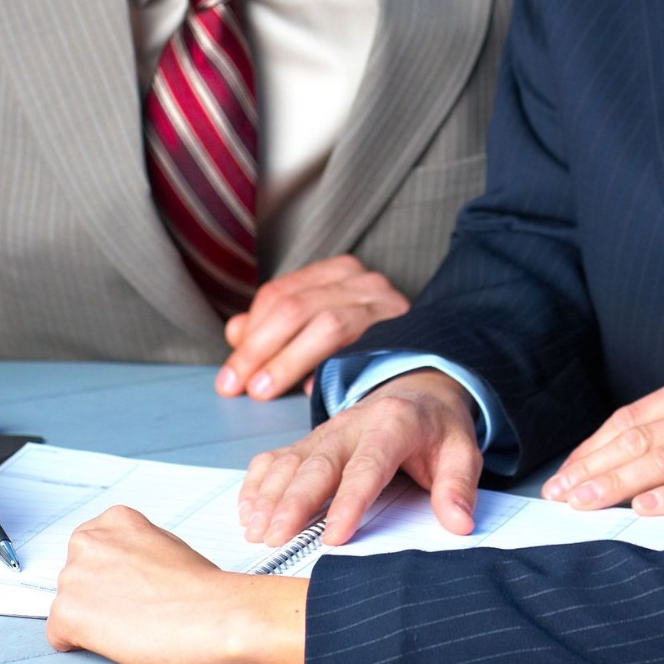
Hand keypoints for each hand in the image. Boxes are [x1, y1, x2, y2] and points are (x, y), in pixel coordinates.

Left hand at [47, 506, 304, 663]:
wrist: (216, 615)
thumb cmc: (203, 590)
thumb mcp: (167, 547)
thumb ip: (135, 551)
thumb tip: (121, 572)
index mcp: (115, 520)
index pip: (91, 551)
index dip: (111, 577)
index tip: (130, 590)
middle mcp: (88, 541)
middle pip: (77, 578)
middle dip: (98, 597)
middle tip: (134, 612)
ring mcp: (74, 575)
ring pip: (69, 606)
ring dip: (92, 621)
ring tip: (132, 628)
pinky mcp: (68, 611)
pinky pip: (58, 636)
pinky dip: (80, 645)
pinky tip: (115, 642)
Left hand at [215, 255, 409, 399]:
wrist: (432, 358)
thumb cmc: (365, 348)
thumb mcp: (314, 330)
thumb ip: (274, 330)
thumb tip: (235, 332)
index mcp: (336, 273)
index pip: (281, 294)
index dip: (250, 334)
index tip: (230, 374)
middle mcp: (363, 280)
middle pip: (297, 306)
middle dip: (259, 350)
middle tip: (236, 385)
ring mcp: (386, 302)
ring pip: (326, 324)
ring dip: (286, 361)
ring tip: (262, 390)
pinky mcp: (404, 330)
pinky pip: (360, 346)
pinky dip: (329, 368)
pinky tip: (309, 391)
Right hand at [237, 369, 480, 546]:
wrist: (417, 393)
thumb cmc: (437, 430)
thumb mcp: (462, 451)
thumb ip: (459, 486)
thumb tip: (459, 523)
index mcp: (393, 424)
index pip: (367, 466)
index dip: (349, 502)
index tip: (334, 538)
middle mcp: (353, 424)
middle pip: (317, 464)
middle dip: (293, 503)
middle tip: (275, 539)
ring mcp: (326, 431)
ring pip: (291, 462)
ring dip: (269, 496)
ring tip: (256, 532)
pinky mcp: (310, 441)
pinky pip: (277, 457)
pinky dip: (258, 482)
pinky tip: (247, 510)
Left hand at [542, 370, 663, 513]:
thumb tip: (621, 455)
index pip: (629, 419)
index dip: (592, 448)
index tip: (565, 474)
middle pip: (636, 440)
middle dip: (592, 469)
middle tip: (560, 495)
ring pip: (661, 461)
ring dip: (615, 484)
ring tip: (584, 504)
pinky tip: (645, 509)